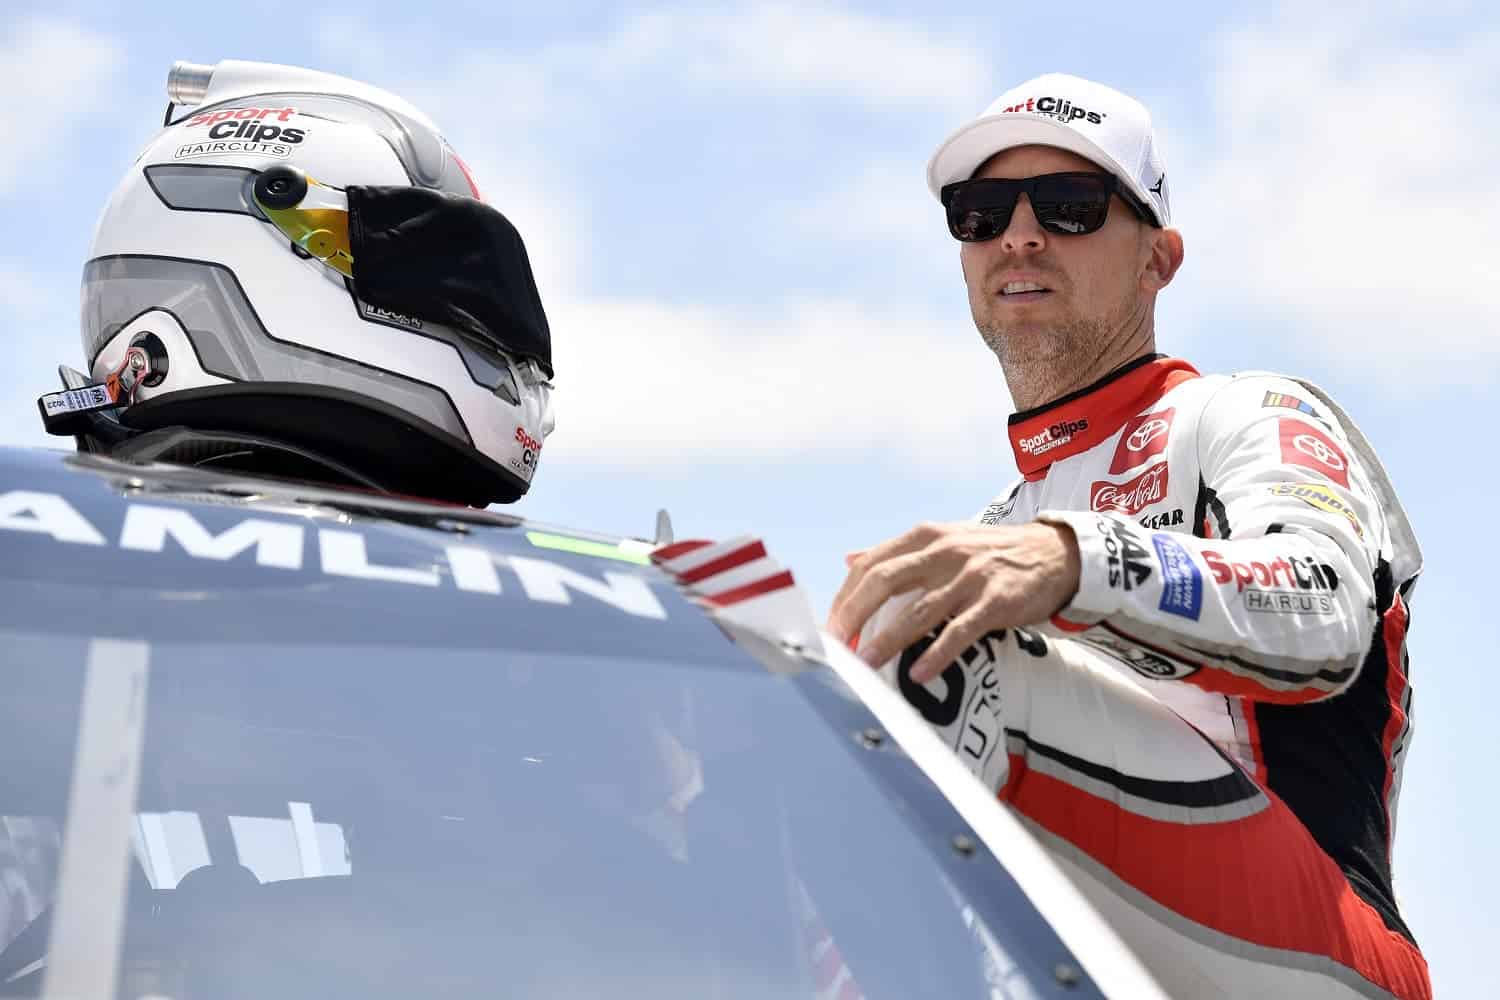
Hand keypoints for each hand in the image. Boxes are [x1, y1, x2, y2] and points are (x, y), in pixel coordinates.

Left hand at [826, 521, 1080, 682]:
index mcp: (925, 537)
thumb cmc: (991, 552)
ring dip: (888, 641)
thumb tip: (848, 558)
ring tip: (866, 665)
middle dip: (854, 616)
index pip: (870, 564)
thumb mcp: (944, 538)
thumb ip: (897, 552)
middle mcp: (943, 552)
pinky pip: (959, 632)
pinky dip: (936, 655)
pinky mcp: (995, 601)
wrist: (1055, 553)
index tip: (830, 625)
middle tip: (837, 646)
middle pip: (884, 582)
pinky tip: (919, 675)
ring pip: (918, 611)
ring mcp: (970, 576)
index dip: (845, 596)